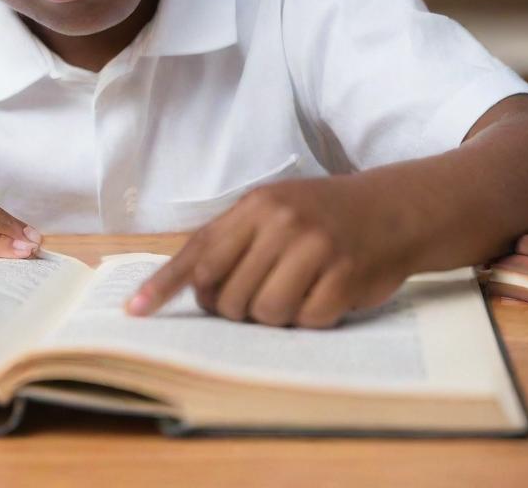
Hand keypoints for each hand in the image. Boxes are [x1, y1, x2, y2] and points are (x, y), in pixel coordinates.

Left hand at [127, 174, 412, 326]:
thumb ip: (232, 240)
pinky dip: (312, 318)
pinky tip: (324, 295)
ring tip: (294, 292)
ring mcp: (314, 249)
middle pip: (227, 296)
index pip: (198, 253)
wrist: (391, 208)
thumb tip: (189, 286)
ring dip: (275, 316)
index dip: (164, 286)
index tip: (136, 312)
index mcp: (254, 206)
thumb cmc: (321, 214)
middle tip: (258, 294)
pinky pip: (307, 321)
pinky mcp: (344, 277)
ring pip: (265, 312)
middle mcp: (280, 223)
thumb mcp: (272, 209)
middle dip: (235, 308)